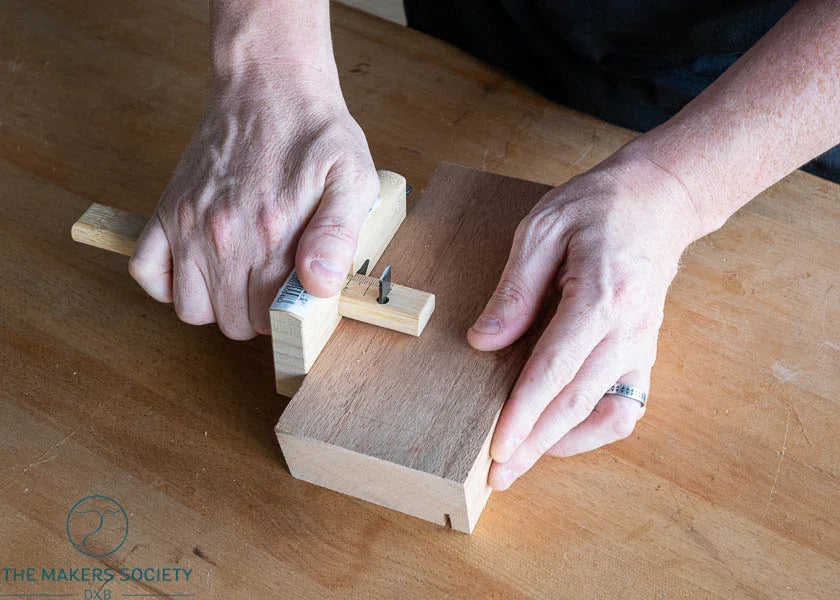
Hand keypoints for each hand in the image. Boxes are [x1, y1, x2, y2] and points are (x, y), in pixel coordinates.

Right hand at [129, 61, 377, 338]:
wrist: (271, 85)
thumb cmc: (317, 134)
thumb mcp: (352, 179)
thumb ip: (339, 236)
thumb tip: (319, 285)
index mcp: (271, 237)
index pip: (267, 318)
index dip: (285, 316)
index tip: (293, 295)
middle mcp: (224, 237)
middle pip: (229, 321)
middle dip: (253, 315)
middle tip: (270, 287)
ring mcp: (190, 224)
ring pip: (188, 307)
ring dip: (213, 305)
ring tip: (238, 280)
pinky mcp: (170, 209)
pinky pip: (146, 270)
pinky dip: (165, 282)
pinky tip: (196, 269)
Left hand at [468, 152, 699, 489]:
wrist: (658, 202)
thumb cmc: (596, 209)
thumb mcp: (542, 231)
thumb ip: (514, 291)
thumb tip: (484, 342)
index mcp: (602, 297)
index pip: (555, 368)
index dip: (523, 412)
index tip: (497, 447)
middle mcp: (628, 331)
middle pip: (576, 404)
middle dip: (534, 445)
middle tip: (496, 476)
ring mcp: (642, 346)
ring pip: (603, 414)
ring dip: (562, 444)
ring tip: (522, 460)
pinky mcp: (645, 353)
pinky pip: (626, 407)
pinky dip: (594, 429)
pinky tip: (563, 435)